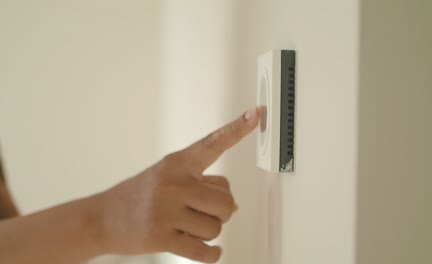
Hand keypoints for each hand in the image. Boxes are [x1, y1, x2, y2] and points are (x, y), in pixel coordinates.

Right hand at [97, 107, 258, 262]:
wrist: (102, 218)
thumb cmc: (141, 195)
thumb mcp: (168, 177)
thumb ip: (203, 184)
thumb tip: (234, 204)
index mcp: (177, 163)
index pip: (213, 143)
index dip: (236, 129)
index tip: (256, 113)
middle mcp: (174, 183)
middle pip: (226, 201)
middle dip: (222, 212)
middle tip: (207, 212)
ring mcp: (167, 210)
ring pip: (216, 227)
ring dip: (210, 232)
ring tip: (190, 226)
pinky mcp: (162, 237)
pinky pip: (204, 251)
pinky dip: (212, 254)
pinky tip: (210, 251)